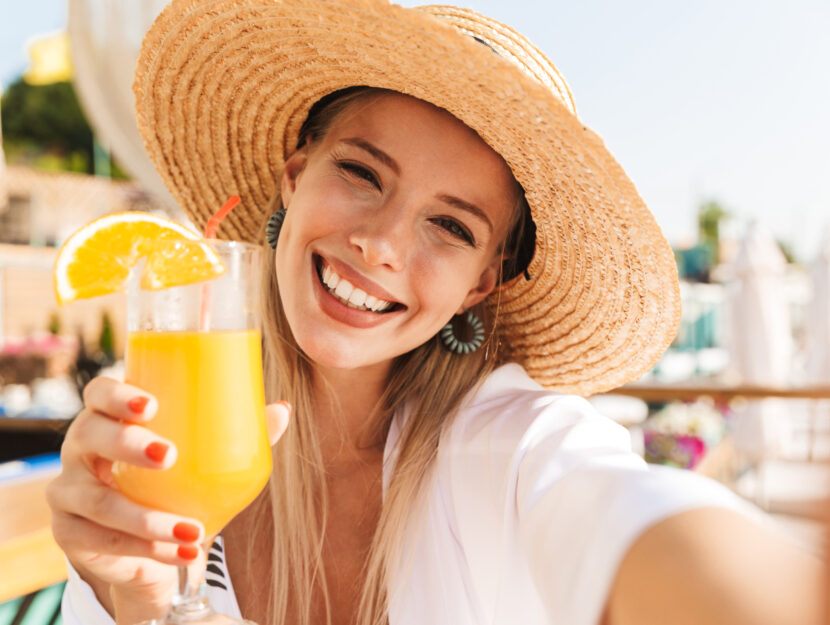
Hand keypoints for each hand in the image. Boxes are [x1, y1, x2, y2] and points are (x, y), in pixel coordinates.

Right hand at [46, 376, 289, 621]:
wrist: (152, 548)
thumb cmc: (179, 486)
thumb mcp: (207, 460)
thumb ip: (240, 434)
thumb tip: (282, 409)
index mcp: (111, 418)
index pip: (98, 392)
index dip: (116, 394)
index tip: (150, 404)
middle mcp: (81, 449)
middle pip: (88, 434)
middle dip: (126, 443)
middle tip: (169, 455)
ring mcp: (69, 492)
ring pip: (99, 501)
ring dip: (147, 517)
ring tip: (193, 530)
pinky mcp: (69, 533)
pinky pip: (105, 541)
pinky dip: (148, 550)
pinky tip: (184, 554)